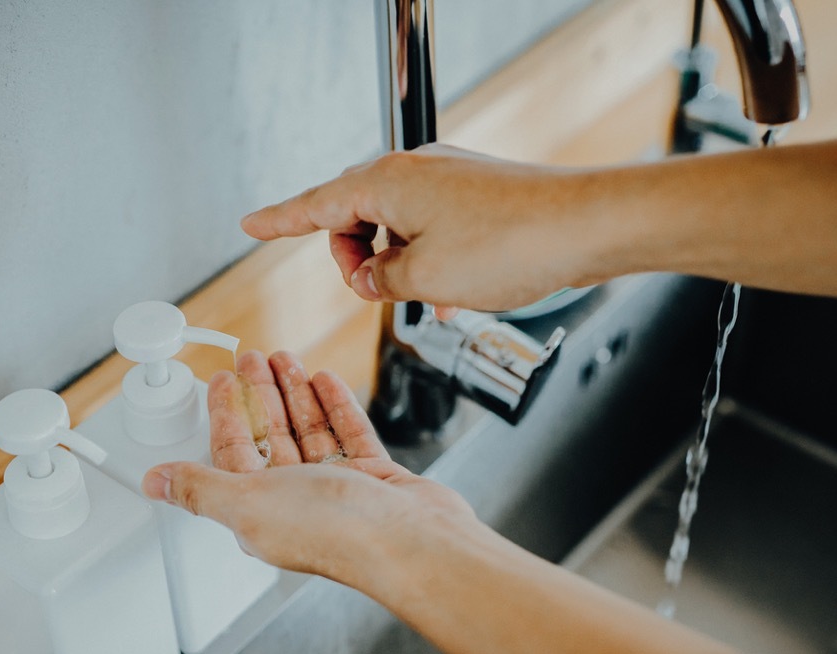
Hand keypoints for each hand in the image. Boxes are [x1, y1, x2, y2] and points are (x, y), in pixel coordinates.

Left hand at [141, 350, 474, 579]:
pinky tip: (326, 381)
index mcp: (259, 512)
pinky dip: (335, 407)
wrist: (412, 543)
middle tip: (253, 358)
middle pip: (270, 437)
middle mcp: (295, 503)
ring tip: (287, 359)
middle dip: (260, 395)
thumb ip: (200, 488)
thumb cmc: (337, 532)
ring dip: (295, 394)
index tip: (221, 379)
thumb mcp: (248, 503)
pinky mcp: (373, 481)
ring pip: (309, 432)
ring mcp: (337, 492)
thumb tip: (154, 484)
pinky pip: (349, 435)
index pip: (233, 454)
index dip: (225, 414)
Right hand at [240, 144, 598, 312]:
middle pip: (355, 216)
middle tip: (376, 294)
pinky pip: (432, 228)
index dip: (278, 221)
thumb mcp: (424, 279)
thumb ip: (382, 281)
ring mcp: (447, 180)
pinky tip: (452, 295)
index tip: (250, 225)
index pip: (314, 205)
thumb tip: (373, 278)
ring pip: (396, 226)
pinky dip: (430, 261)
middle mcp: (414, 171)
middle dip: (356, 260)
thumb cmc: (511, 244)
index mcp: (386, 182)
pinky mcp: (476, 194)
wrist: (586, 227)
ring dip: (398, 265)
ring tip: (427, 298)